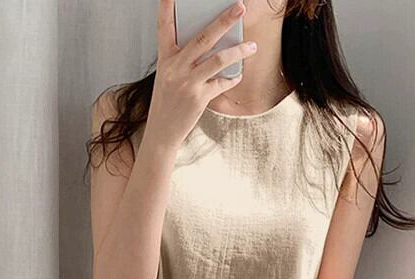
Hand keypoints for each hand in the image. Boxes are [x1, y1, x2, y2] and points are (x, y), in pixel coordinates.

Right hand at [146, 0, 257, 150]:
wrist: (162, 131)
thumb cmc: (167, 102)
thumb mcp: (168, 77)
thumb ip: (183, 60)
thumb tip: (210, 46)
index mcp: (165, 59)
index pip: (164, 27)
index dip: (166, 8)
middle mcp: (175, 67)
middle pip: (203, 37)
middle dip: (224, 20)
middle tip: (240, 7)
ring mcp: (187, 82)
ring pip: (219, 59)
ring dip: (239, 51)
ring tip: (252, 46)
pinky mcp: (199, 98)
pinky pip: (222, 83)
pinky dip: (232, 79)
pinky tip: (237, 76)